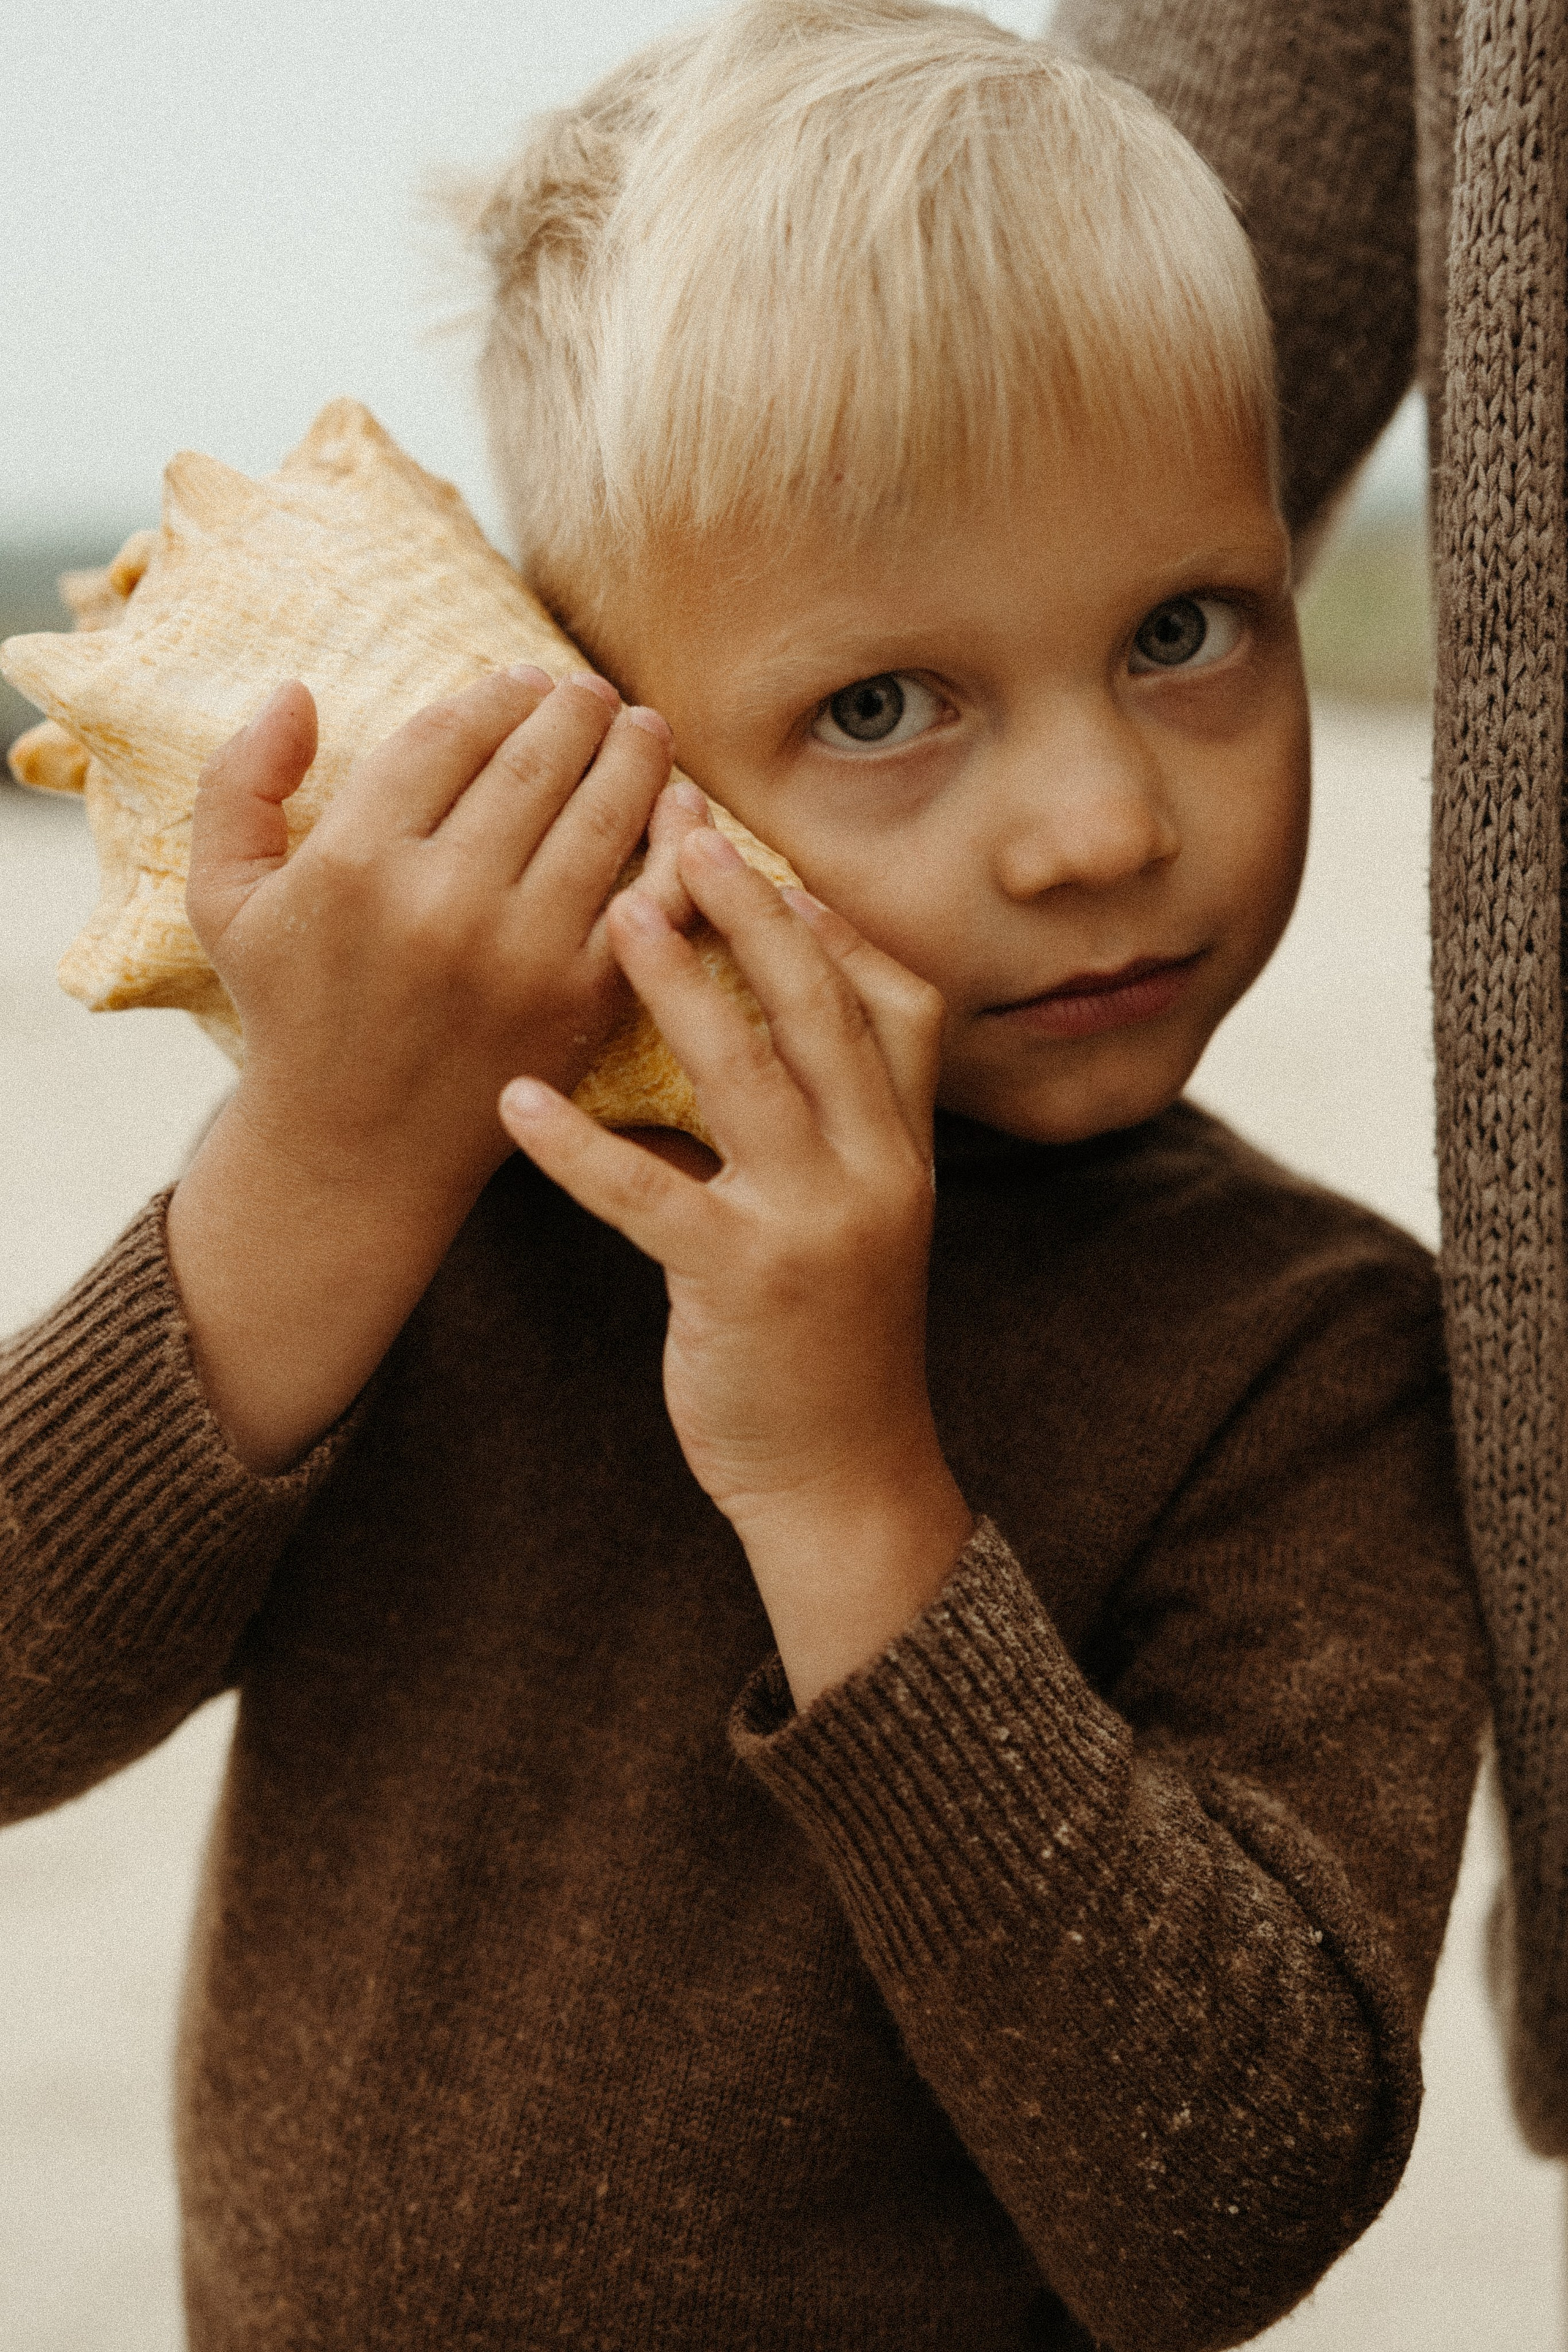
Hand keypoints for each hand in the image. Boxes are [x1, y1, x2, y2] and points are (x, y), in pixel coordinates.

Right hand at [187, 665, 683, 1211]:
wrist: (354, 1147)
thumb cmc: (293, 1008)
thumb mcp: (226, 898)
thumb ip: (238, 784)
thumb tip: (295, 691)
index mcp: (353, 865)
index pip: (447, 737)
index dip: (495, 695)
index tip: (523, 681)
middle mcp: (441, 903)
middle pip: (533, 765)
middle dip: (574, 710)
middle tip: (593, 693)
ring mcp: (520, 954)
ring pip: (601, 816)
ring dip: (634, 755)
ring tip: (641, 729)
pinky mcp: (580, 1001)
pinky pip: (650, 902)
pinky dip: (678, 845)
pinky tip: (683, 806)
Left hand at [499, 827, 973, 1705]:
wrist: (845, 1481)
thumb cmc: (827, 1338)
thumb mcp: (849, 1215)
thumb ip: (813, 1125)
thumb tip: (732, 1023)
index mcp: (903, 1144)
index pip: (894, 997)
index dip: (828, 918)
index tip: (758, 848)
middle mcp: (877, 1169)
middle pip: (821, 1005)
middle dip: (753, 907)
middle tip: (683, 827)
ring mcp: (817, 1225)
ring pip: (751, 1075)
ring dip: (681, 985)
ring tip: (614, 912)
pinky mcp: (743, 1284)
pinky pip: (650, 1197)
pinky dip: (579, 1146)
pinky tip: (518, 1100)